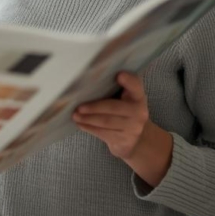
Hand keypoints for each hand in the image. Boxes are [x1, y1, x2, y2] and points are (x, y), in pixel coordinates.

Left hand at [72, 71, 171, 186]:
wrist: (135, 138)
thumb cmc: (122, 111)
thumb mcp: (123, 98)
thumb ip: (113, 88)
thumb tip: (87, 79)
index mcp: (137, 96)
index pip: (135, 86)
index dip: (129, 81)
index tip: (119, 75)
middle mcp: (139, 111)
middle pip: (113, 107)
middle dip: (94, 107)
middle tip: (78, 107)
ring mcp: (134, 128)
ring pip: (107, 122)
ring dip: (88, 119)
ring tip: (75, 115)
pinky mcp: (125, 140)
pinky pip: (104, 133)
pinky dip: (90, 128)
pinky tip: (81, 124)